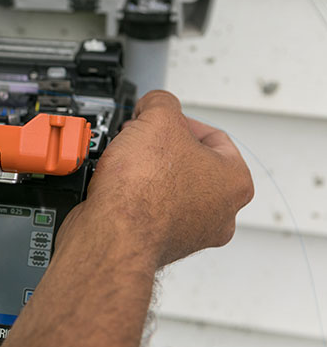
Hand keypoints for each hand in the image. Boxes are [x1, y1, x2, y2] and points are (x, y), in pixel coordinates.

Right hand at [58, 90, 253, 267]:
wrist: (111, 234)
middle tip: (139, 139)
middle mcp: (219, 213)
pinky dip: (133, 196)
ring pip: (169, 188)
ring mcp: (190, 233)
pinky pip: (149, 209)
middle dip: (161, 147)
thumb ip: (160, 102)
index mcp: (235, 182)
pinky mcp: (159, 244)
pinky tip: (117, 187)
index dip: (179, 120)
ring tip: (124, 163)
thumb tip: (153, 104)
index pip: (213, 136)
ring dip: (146, 171)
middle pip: (190, 163)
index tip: (157, 119)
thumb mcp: (157, 118)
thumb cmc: (143, 190)